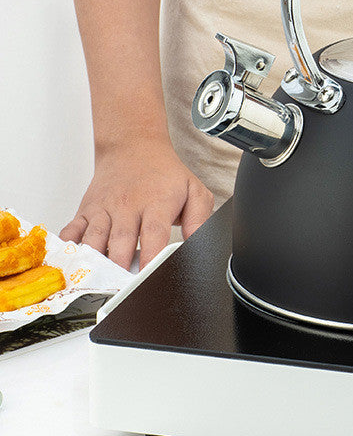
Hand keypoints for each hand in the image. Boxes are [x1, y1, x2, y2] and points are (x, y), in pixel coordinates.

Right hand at [60, 140, 213, 269]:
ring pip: (94, 239)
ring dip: (94, 262)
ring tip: (97, 281)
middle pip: (120, 242)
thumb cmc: (164, 174)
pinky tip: (71, 261)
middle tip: (122, 288)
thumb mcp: (194, 191)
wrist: (132, 146)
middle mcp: (127, 207)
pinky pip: (72, 230)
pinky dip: (68, 246)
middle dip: (120, 267)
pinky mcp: (87, 210)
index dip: (150, 258)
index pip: (153, 234)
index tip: (148, 277)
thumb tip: (199, 244)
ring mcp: (104, 209)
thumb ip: (200, 219)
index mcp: (156, 204)